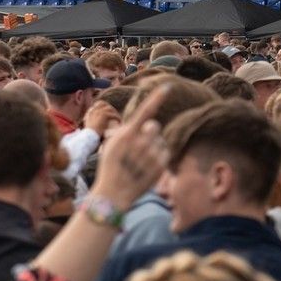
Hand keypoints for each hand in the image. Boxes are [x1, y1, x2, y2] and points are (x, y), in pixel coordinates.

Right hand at [90, 87, 168, 210]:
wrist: (112, 194)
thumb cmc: (111, 167)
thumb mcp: (113, 145)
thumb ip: (128, 131)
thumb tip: (147, 123)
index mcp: (126, 134)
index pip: (145, 112)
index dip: (156, 98)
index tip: (168, 87)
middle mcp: (139, 142)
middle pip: (154, 126)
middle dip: (149, 132)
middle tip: (138, 147)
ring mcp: (150, 154)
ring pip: (159, 140)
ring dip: (152, 147)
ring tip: (139, 161)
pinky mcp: (160, 165)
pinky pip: (165, 152)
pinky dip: (159, 157)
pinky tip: (147, 167)